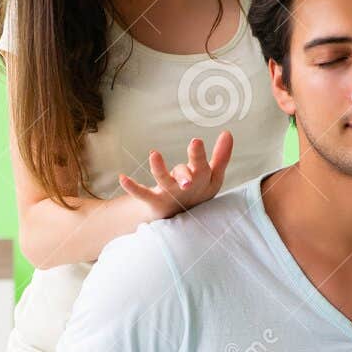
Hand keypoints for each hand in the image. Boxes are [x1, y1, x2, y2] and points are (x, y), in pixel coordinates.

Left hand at [118, 132, 233, 220]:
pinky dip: (132, 187)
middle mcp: (186, 188)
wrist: (182, 218)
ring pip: (164, 181)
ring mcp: (169, 195)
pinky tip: (122, 178)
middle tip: (185, 176)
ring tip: (154, 154)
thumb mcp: (213, 176)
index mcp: (202, 180)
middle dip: (185, 173)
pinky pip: (142, 194)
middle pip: (186, 177)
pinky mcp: (154, 201)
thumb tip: (228, 133)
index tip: (195, 142)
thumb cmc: (199, 192)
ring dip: (159, 169)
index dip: (198, 155)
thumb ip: (221, 156)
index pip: (202, 167)